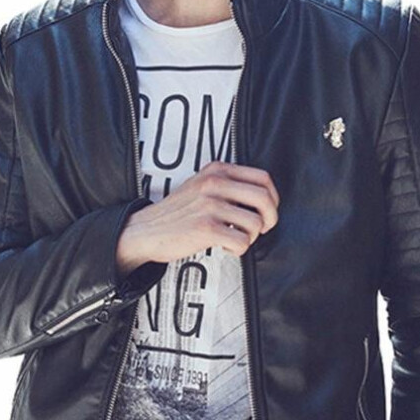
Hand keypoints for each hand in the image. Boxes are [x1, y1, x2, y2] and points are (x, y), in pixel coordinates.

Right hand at [115, 159, 279, 273]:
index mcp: (216, 170)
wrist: (146, 230)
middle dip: (269, 219)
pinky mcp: (205, 228)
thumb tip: (262, 198)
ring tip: (235, 238)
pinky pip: (241, 241)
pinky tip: (224, 246)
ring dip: (250, 237)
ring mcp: (209, 205)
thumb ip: (227, 184)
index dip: (272, 197)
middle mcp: (214, 184)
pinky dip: (237, 249)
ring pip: (255, 223)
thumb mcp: (201, 185)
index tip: (267, 210)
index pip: (262, 178)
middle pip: (264, 199)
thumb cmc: (177, 212)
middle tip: (260, 228)